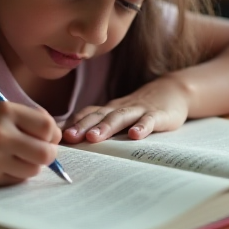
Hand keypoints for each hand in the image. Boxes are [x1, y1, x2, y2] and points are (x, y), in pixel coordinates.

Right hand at [0, 102, 59, 186]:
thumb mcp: (0, 113)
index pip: (47, 126)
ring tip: (17, 158)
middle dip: (49, 155)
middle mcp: (0, 132)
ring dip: (31, 166)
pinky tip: (2, 166)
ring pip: (34, 169)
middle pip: (46, 152)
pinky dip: (16, 175)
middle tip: (42, 154)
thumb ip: (29, 121)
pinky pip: (17, 180)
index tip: (47, 138)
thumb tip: (58, 138)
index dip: (53, 135)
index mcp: (5, 110)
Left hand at [62, 75, 190, 142]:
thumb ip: (99, 123)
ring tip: (93, 137)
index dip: (72, 124)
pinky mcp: (159, 115)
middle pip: (99, 115)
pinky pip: (150, 121)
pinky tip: (135, 135)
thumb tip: (68, 136)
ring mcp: (140, 110)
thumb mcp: (118, 114)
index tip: (55, 135)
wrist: (173, 91)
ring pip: (121, 117)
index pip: (87, 114)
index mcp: (109, 109)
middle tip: (68, 137)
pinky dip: (142, 127)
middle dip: (83, 126)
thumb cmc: (140, 108)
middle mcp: (121, 108)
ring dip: (106, 126)